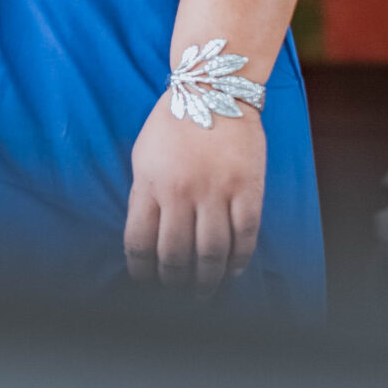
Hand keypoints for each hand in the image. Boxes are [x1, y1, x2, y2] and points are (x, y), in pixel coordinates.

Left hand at [124, 93, 265, 294]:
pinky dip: (240, 261)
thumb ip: (145, 196)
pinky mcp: (248, 189)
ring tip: (205, 293)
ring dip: (207, 281)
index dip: (141, 272)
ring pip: (211, 253)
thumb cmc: (173, 125)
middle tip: (178, 298)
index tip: (146, 285)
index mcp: (149, 185)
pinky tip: (234, 273)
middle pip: (174, 255)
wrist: (214, 89)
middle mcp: (180, 193)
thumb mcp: (143, 157)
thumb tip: (146, 239)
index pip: (139, 243)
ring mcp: (216, 192)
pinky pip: (245, 236)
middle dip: (174, 284)